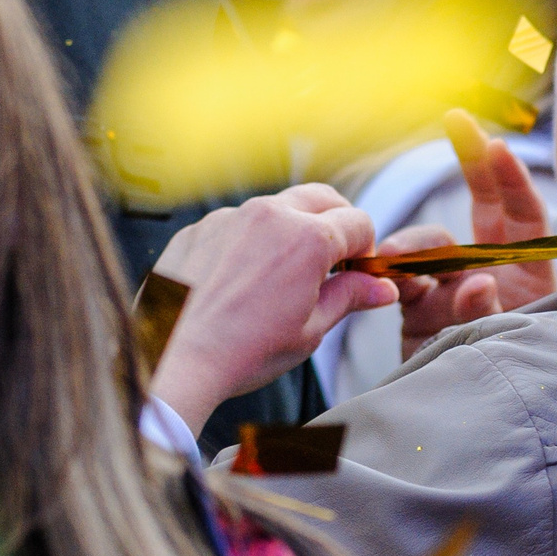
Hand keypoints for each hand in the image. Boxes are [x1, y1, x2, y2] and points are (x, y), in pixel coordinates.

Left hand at [145, 183, 395, 434]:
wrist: (172, 357)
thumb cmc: (243, 351)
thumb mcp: (310, 330)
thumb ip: (349, 297)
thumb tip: (383, 288)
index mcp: (306, 238)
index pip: (359, 222)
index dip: (366, 249)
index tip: (358, 273)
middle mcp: (268, 214)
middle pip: (322, 198)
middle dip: (336, 224)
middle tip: (333, 264)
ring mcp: (228, 216)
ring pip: (276, 209)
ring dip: (290, 231)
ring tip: (282, 279)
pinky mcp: (199, 227)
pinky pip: (236, 224)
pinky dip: (249, 242)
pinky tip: (240, 282)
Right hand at [392, 111, 556, 359]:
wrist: (477, 430)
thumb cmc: (518, 382)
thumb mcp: (513, 343)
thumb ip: (494, 311)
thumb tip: (476, 281)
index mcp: (527, 274)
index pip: (522, 216)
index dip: (509, 179)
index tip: (494, 145)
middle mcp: (489, 272)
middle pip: (482, 208)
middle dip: (471, 161)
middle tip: (458, 119)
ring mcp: (452, 290)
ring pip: (429, 249)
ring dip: (414, 247)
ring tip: (400, 264)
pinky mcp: (418, 313)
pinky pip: (401, 285)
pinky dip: (392, 279)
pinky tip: (387, 282)